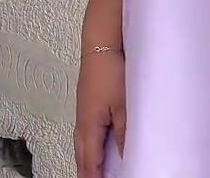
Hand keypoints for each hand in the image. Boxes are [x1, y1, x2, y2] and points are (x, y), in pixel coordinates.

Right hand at [74, 48, 125, 176]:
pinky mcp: (88, 105)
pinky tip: (97, 149)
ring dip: (88, 162)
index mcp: (89, 127)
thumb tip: (127, 158)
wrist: (101, 44)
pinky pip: (86, 135)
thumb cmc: (110, 73)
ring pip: (82, 147)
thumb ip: (125, 134)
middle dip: (87, 173)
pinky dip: (90, 148)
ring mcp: (83, 113)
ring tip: (94, 174)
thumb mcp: (123, 106)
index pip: (90, 163)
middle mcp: (82, 123)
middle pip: (82, 157)